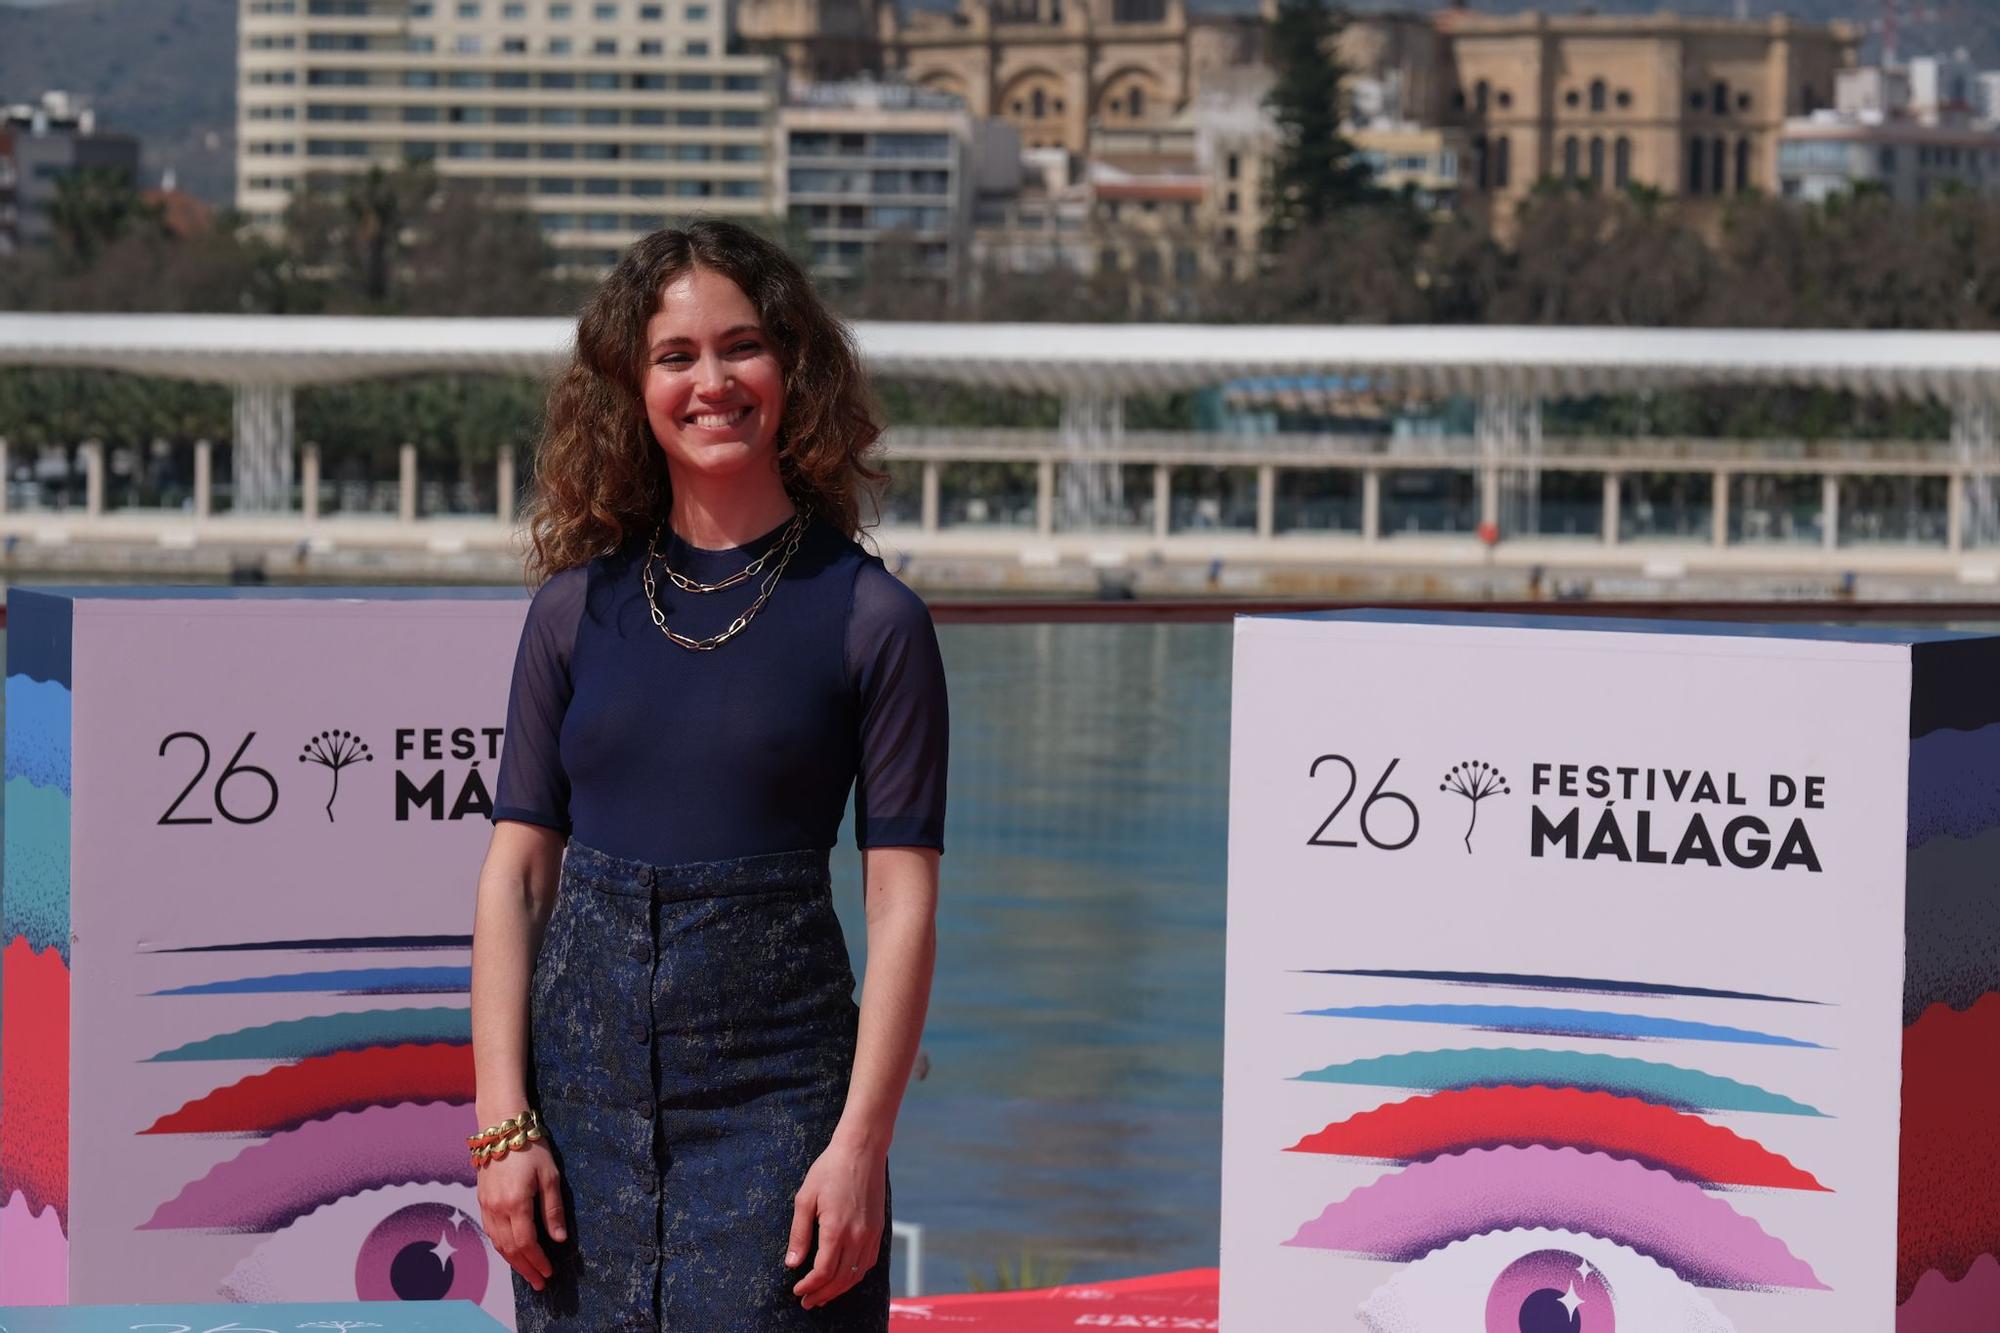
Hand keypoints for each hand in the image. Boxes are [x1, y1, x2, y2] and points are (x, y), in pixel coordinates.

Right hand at [477, 1143, 566, 1291]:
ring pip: (498, 1243)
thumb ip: (553, 1209)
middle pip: (510, 1249)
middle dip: (526, 1268)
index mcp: (516, 1204)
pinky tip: (511, 1252)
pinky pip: (490, 1232)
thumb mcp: (550, 1176)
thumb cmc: (531, 1149)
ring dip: (513, 1261)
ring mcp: (486, 1206)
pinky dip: (501, 1247)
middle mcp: (497, 1209)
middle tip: (539, 1283)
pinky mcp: (482, 1201)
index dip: (538, 1261)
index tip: (549, 1272)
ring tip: (527, 1273)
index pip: (526, 1243)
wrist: (501, 1128)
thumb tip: (559, 1238)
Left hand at [785, 1140, 886, 1309]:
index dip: (810, 1286)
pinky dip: (856, 1275)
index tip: (797, 1291)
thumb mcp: (805, 1198)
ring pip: (857, 1273)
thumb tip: (792, 1263)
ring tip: (824, 1295)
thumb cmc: (830, 1169)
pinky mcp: (879, 1228)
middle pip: (841, 1279)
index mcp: (836, 1229)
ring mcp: (871, 1233)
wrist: (862, 1150)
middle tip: (807, 1302)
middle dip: (822, 1294)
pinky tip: (845, 1276)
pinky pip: (869, 1261)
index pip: (823, 1272)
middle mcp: (857, 1235)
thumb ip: (799, 1233)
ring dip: (839, 1289)